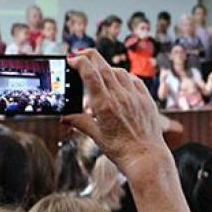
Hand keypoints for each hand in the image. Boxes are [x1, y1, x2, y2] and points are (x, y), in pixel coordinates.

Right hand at [63, 49, 169, 180]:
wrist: (146, 158)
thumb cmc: (120, 150)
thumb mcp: (96, 136)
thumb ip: (79, 122)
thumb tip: (64, 117)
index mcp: (105, 105)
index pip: (90, 74)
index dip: (80, 62)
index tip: (72, 59)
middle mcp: (120, 97)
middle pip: (103, 67)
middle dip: (90, 56)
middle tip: (81, 53)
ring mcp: (135, 97)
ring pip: (119, 72)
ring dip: (107, 67)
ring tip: (99, 71)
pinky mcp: (147, 100)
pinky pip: (134, 80)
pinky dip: (124, 76)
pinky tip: (120, 80)